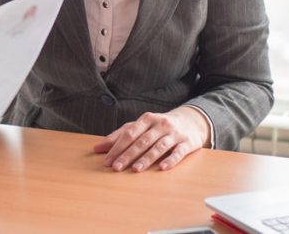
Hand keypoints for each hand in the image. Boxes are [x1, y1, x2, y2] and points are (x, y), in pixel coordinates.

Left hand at [93, 106, 208, 171]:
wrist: (191, 121)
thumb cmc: (159, 126)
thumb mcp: (140, 126)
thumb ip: (120, 135)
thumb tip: (97, 148)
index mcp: (147, 119)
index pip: (129, 134)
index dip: (117, 147)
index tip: (107, 161)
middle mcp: (160, 124)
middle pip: (142, 141)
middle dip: (128, 155)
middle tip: (116, 168)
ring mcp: (174, 133)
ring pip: (158, 147)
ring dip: (146, 159)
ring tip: (135, 170)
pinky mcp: (187, 143)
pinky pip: (178, 152)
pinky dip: (170, 160)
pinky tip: (162, 168)